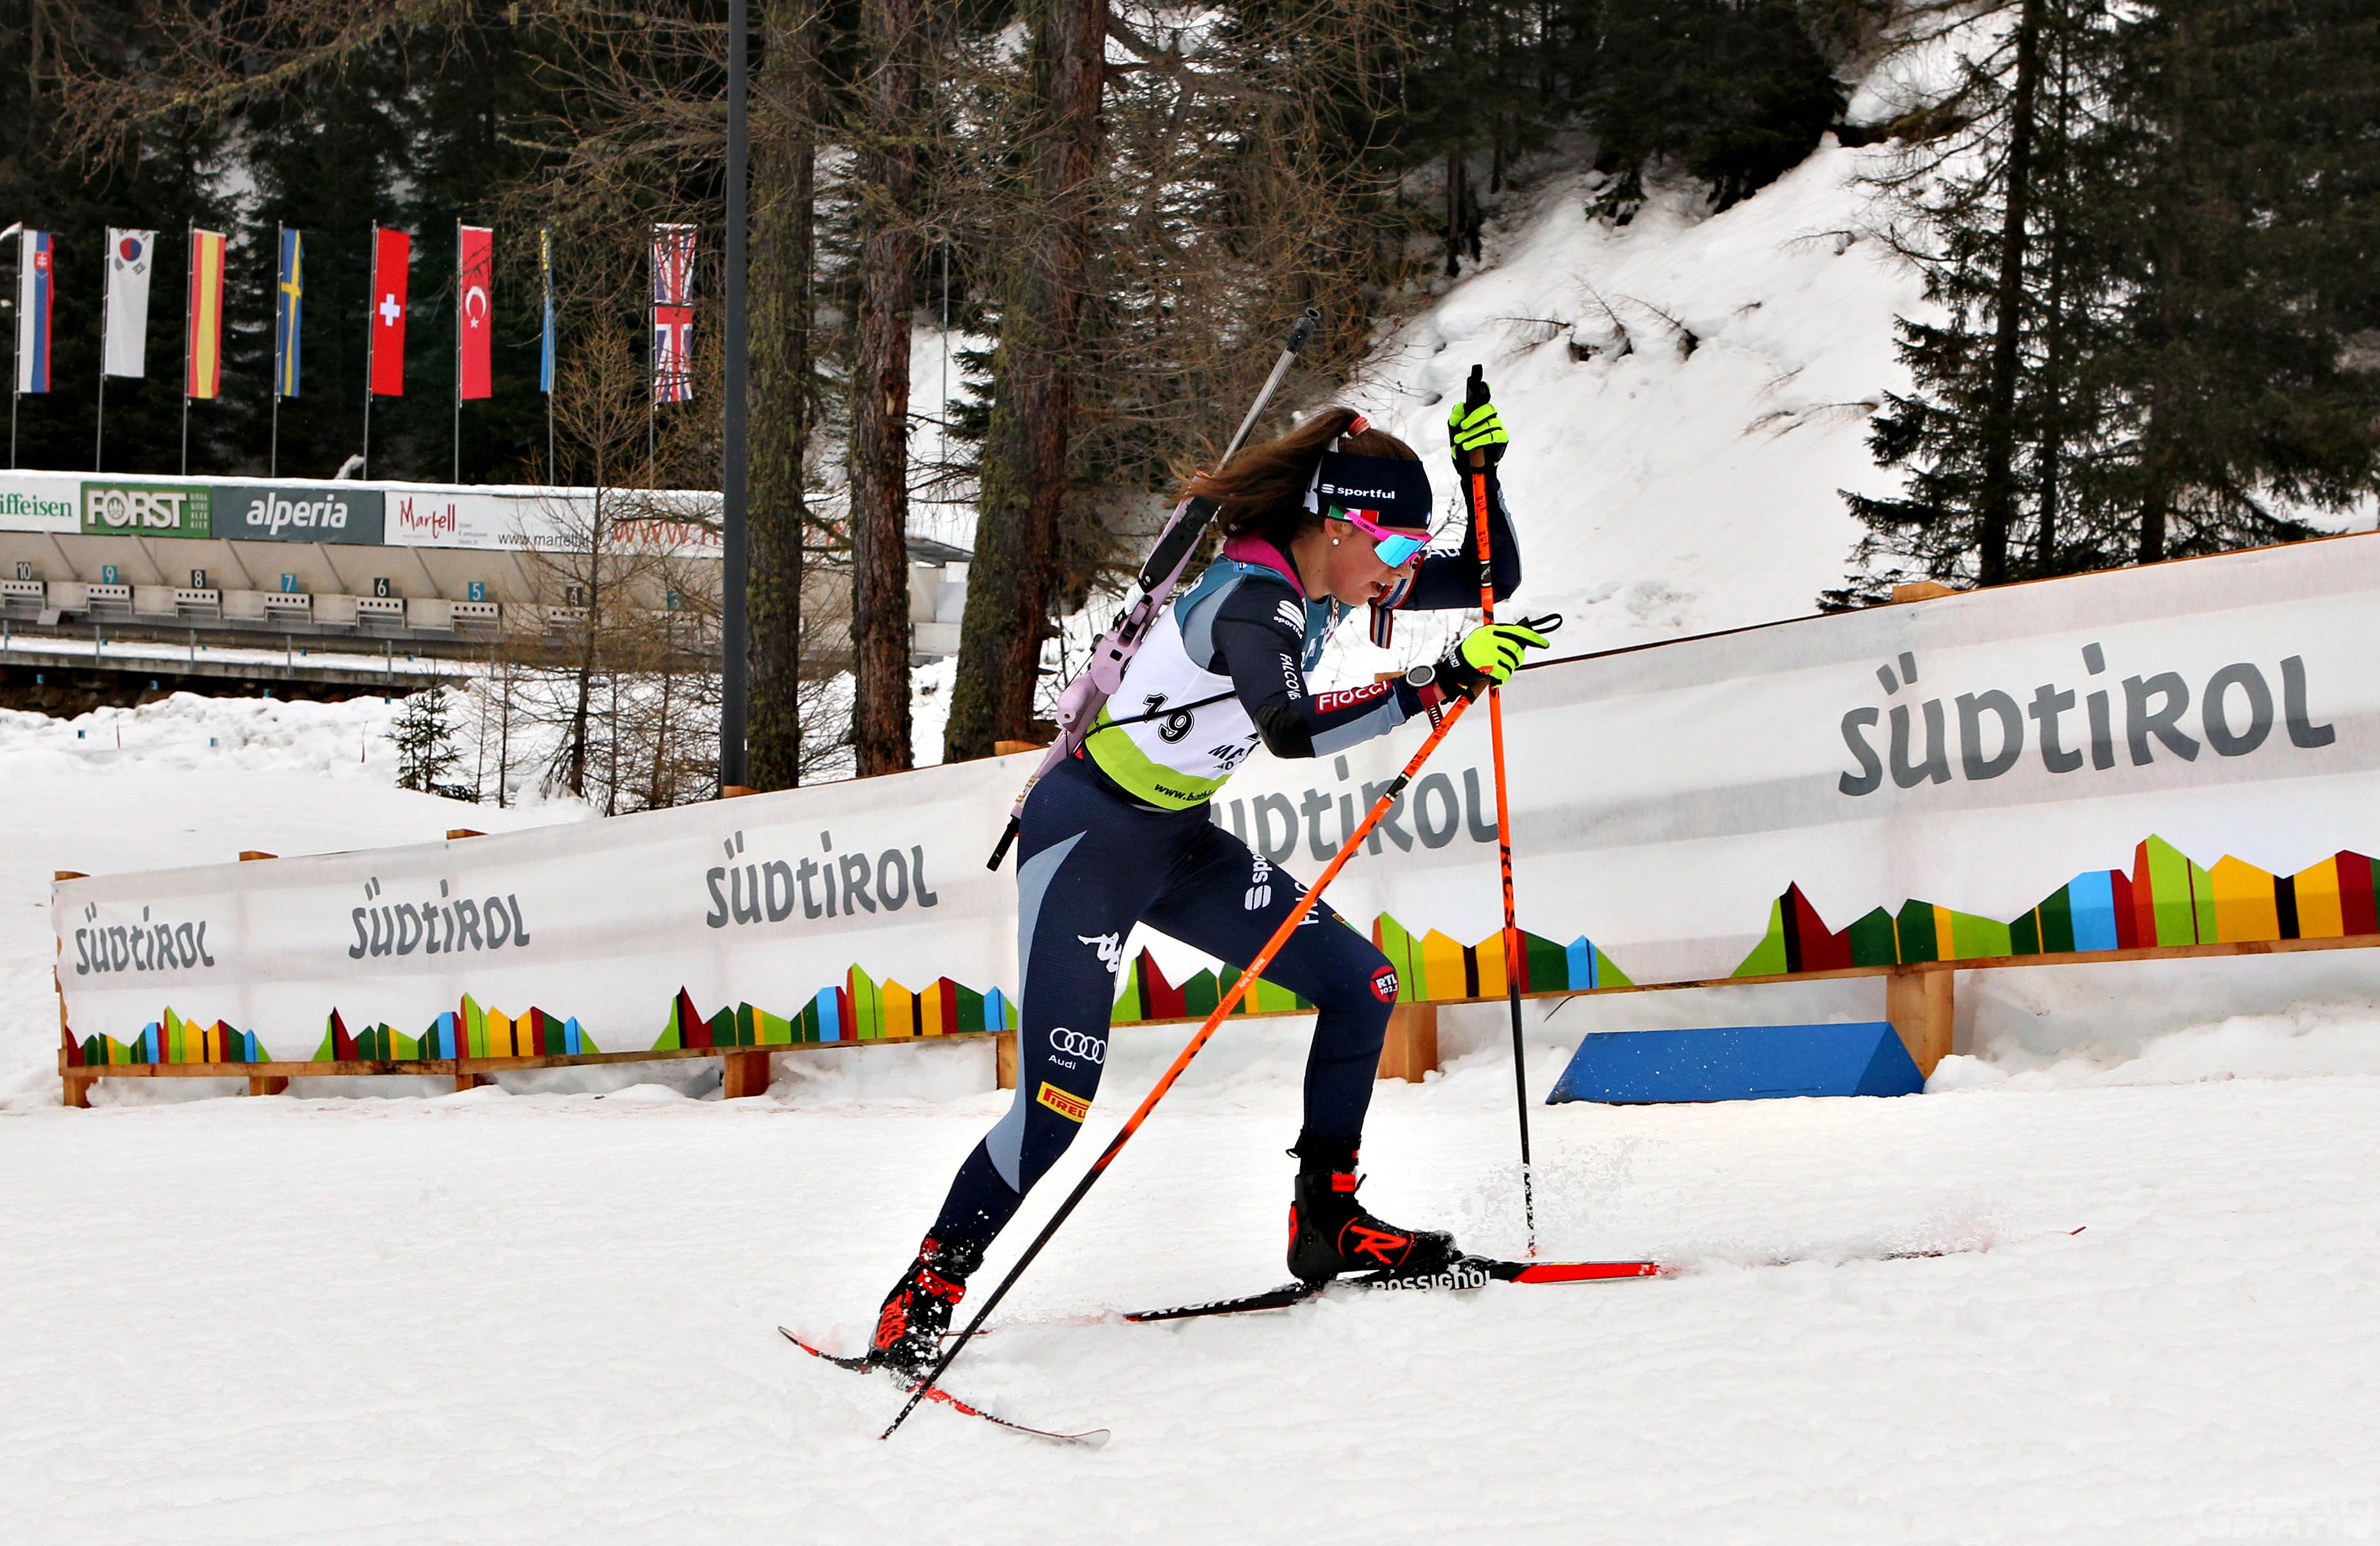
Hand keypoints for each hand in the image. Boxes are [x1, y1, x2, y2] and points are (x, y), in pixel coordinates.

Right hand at [1436, 621, 1550, 696]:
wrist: (1454, 669)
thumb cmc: (1470, 655)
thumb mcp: (1482, 639)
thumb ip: (1499, 637)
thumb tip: (1521, 641)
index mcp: (1491, 630)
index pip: (1518, 631)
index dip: (1534, 638)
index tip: (1544, 644)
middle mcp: (1492, 638)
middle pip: (1517, 650)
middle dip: (1518, 660)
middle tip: (1512, 663)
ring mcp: (1491, 651)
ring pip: (1512, 663)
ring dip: (1507, 671)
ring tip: (1497, 671)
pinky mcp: (1490, 664)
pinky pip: (1505, 673)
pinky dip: (1502, 680)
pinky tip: (1495, 680)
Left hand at [1448, 367, 1507, 465]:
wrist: (1469, 468)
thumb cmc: (1463, 446)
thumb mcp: (1454, 431)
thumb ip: (1455, 418)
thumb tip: (1459, 410)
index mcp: (1479, 411)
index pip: (1484, 396)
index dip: (1484, 389)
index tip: (1479, 383)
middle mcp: (1490, 416)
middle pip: (1487, 409)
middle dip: (1473, 417)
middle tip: (1461, 426)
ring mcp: (1498, 426)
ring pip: (1488, 424)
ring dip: (1472, 433)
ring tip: (1460, 441)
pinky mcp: (1502, 438)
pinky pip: (1491, 436)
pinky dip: (1478, 440)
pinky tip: (1467, 445)